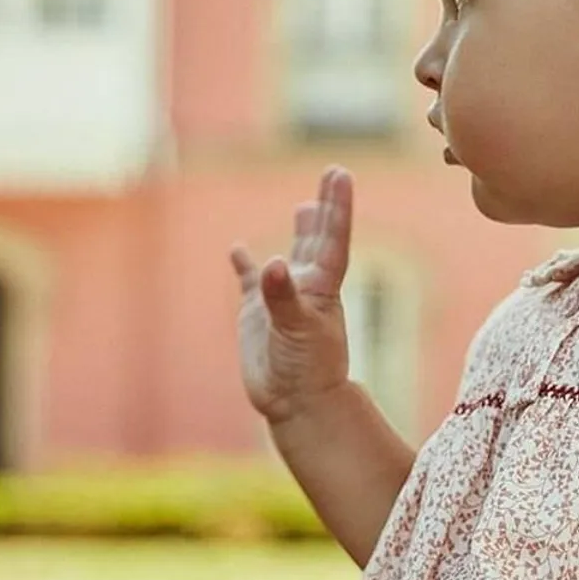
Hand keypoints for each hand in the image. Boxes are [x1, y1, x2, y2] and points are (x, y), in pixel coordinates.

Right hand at [229, 166, 354, 427]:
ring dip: (299, 232)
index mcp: (322, 287)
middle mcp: (305, 288)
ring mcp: (281, 300)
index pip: (333, 239)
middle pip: (318, 240)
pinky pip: (250, 282)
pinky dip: (246, 265)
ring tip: (304, 206)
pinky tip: (239, 250)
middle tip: (333, 175)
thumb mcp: (297, 331)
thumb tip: (272, 264)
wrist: (295, 404)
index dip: (337, 207)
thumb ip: (283, 298)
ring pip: (291, 257)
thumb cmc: (306, 370)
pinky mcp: (257, 315)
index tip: (340, 174)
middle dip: (325, 208)